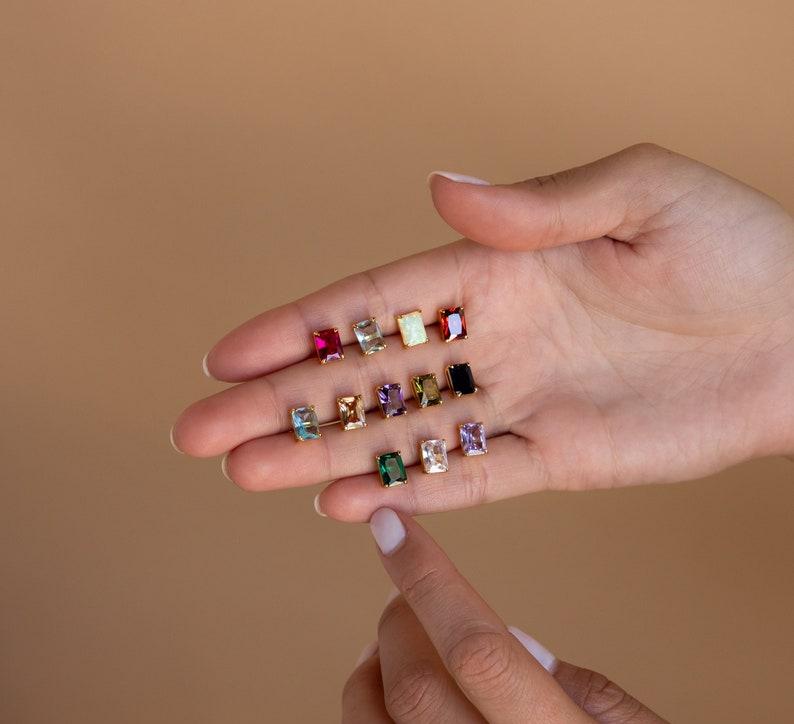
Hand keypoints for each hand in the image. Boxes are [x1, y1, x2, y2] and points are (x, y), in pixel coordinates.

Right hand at [172, 144, 793, 519]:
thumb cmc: (736, 247)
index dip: (297, 327)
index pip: (376, 301)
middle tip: (201, 432)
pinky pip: (469, 476)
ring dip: (323, 454)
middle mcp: (494, 336)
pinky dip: (409, 489)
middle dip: (280, 403)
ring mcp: (519, 400)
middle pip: (366, 375)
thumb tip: (441, 189)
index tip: (224, 354)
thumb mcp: (639, 195)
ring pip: (401, 433)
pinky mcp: (556, 456)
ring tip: (248, 474)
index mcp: (499, 268)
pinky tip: (344, 500)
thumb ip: (533, 206)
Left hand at [342, 508, 666, 722]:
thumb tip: (516, 640)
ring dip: (369, 670)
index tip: (391, 524)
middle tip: (405, 593)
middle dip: (399, 619)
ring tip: (391, 643)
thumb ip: (587, 692)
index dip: (428, 577)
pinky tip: (390, 700)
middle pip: (415, 685)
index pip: (478, 645)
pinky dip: (369, 716)